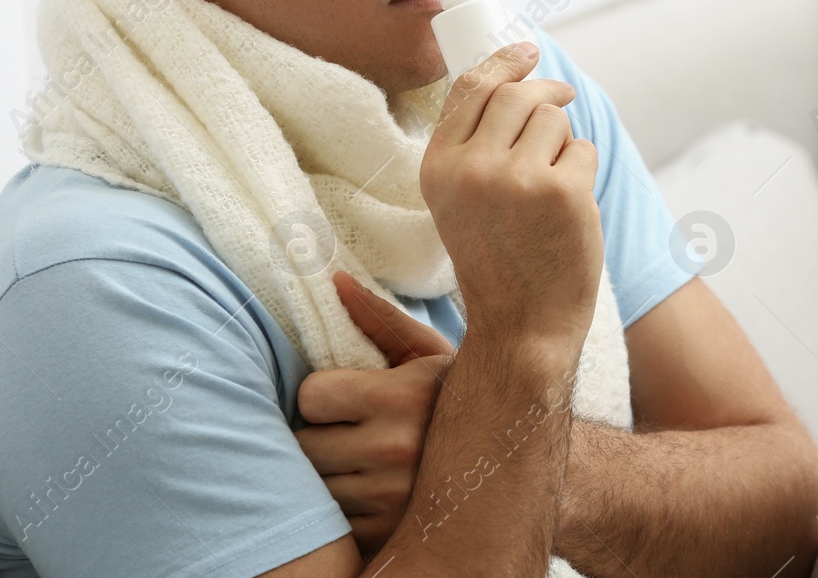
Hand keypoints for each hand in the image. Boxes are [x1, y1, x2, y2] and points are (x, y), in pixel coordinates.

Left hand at [295, 272, 455, 557]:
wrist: (514, 463)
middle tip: (347, 430)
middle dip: (320, 437)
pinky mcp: (390, 537)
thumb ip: (378, 318)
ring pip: (315, 488)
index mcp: (401, 397)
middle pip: (304, 446)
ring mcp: (393, 501)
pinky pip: (335, 525)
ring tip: (361, 462)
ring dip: (329, 476)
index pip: (311, 397)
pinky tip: (371, 494)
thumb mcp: (426, 353)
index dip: (321, 396)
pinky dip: (345, 511)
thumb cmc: (457, 400)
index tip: (341, 398)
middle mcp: (396, 450)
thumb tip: (334, 280)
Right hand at [419, 41, 602, 350]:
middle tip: (563, 97)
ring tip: (552, 187)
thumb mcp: (461, 200)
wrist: (522, 327)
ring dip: (562, 143)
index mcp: (437, 168)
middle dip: (546, 92)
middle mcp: (471, 169)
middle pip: (516, 95)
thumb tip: (512, 78)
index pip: (470, 88)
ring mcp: (518, 179)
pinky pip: (582, 151)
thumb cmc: (497, 260)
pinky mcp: (562, 192)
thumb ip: (474, 144)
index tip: (527, 50)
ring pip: (553, 120)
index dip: (502, 62)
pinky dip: (582, 172)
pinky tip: (569, 209)